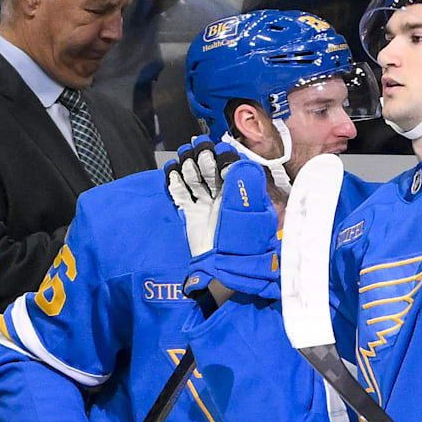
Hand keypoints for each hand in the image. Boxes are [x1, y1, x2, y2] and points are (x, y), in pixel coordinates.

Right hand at [167, 137, 280, 299]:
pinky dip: (175, 182)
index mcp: (241, 196)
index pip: (232, 168)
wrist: (221, 271)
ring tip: (186, 161)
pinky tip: (173, 173)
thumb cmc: (240, 245)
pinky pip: (181, 193)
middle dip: (204, 158)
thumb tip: (237, 162)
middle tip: (198, 150)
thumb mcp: (248, 215)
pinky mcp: (192, 214)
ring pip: (196, 179)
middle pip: (212, 171)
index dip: (223, 157)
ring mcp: (207, 205)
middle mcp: (224, 198)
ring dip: (189, 167)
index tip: (217, 149)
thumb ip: (242, 189)